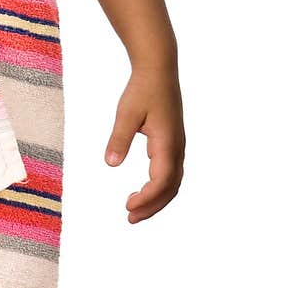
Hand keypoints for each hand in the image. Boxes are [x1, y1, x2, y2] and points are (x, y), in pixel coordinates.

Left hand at [105, 65, 184, 222]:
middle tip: (129, 218)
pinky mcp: (173, 142)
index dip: (147, 199)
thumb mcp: (126, 113)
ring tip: (134, 209)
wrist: (159, 69)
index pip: (161, 181)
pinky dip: (160, 187)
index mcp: (167, 143)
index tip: (127, 207)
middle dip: (152, 207)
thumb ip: (119, 138)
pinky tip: (143, 189)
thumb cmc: (142, 89)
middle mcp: (177, 148)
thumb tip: (110, 164)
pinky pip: (171, 173)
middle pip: (170, 188)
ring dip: (156, 199)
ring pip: (173, 182)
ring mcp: (178, 146)